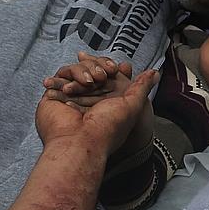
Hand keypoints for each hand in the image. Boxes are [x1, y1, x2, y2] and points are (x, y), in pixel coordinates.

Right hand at [37, 59, 156, 152]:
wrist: (80, 143)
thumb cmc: (107, 129)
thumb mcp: (132, 106)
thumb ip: (142, 87)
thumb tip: (155, 73)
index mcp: (107, 101)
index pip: (107, 73)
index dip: (108, 66)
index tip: (113, 69)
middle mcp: (89, 99)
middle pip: (90, 68)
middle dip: (96, 67)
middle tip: (99, 78)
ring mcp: (70, 97)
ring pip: (75, 70)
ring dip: (81, 72)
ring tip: (85, 84)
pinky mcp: (53, 98)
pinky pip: (57, 78)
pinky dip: (62, 77)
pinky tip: (68, 87)